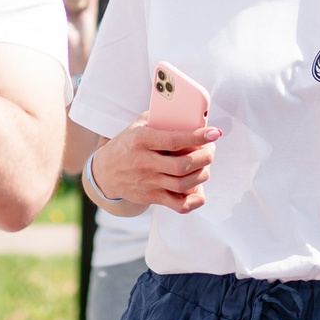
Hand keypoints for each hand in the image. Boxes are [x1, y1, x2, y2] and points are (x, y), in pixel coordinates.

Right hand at [92, 119, 220, 212]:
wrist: (104, 172)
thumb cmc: (126, 145)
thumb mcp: (137, 126)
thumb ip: (160, 119)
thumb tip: (189, 115)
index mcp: (141, 140)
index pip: (175, 140)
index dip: (198, 137)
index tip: (214, 133)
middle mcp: (144, 163)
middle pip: (183, 165)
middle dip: (205, 157)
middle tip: (210, 150)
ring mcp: (148, 182)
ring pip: (183, 184)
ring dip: (202, 175)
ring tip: (204, 166)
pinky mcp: (152, 197)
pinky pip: (179, 205)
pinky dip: (194, 200)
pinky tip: (199, 189)